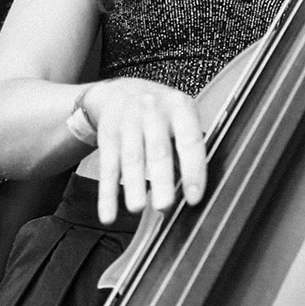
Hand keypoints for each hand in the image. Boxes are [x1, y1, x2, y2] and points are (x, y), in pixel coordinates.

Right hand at [75, 78, 207, 223]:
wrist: (120, 91)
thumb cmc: (161, 112)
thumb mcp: (181, 117)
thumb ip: (189, 148)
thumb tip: (197, 188)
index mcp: (180, 107)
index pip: (189, 141)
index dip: (193, 170)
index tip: (194, 197)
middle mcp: (153, 112)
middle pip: (158, 150)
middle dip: (161, 180)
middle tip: (165, 206)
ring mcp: (128, 122)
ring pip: (132, 159)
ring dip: (134, 186)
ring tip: (137, 209)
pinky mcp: (107, 136)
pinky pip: (107, 168)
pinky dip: (107, 194)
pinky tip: (108, 214)